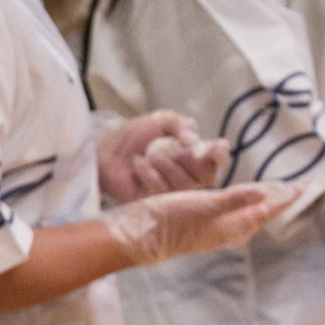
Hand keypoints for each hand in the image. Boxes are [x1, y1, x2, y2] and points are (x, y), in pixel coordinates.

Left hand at [96, 111, 227, 201]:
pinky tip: (138, 164)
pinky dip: (150, 174)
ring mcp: (174, 192)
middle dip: (190, 160)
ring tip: (150, 155)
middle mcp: (189, 175)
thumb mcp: (159, 121)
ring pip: (187, 185)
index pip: (219, 157)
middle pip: (208, 176)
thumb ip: (180, 124)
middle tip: (174, 148)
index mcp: (194, 154)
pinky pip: (164, 193)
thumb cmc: (132, 136)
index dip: (219, 153)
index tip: (210, 148)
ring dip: (168, 165)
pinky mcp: (157, 204)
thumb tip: (194, 137)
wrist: (105, 151)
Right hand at [102, 181, 295, 265]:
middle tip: (295, 188)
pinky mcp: (201, 225)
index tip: (303, 187)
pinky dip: (242, 203)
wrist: (140, 236)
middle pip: (260, 213)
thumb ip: (236, 199)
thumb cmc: (171, 221)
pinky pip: (232, 213)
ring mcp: (214, 229)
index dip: (284, 198)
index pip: (266, 209)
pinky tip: (237, 202)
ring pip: (247, 215)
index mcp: (233, 226)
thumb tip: (267, 195)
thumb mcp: (205, 206)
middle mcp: (228, 230)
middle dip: (277, 200)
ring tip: (274, 193)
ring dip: (261, 203)